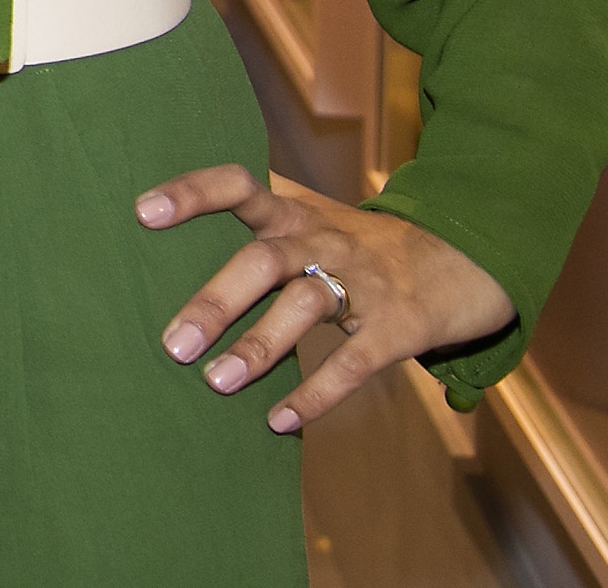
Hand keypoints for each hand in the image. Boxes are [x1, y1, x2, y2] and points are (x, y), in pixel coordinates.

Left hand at [139, 163, 511, 430]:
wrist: (465, 257)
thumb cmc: (360, 248)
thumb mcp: (310, 224)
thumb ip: (255, 241)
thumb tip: (169, 281)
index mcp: (294, 213)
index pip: (238, 186)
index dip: (193, 193)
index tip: (142, 212)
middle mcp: (323, 240)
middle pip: (263, 262)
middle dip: (216, 302)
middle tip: (173, 345)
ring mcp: (363, 281)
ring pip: (304, 307)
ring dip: (259, 346)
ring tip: (216, 382)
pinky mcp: (398, 325)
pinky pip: (352, 361)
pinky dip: (314, 393)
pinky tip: (277, 420)